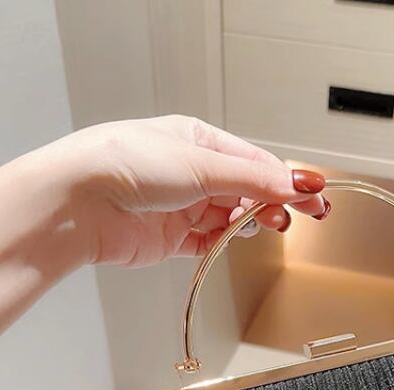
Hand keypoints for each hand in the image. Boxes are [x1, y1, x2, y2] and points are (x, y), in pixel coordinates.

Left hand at [50, 116, 328, 266]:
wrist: (79, 203)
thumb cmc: (123, 164)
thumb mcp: (200, 164)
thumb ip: (252, 180)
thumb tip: (295, 182)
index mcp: (198, 141)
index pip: (254, 162)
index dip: (286, 179)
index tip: (314, 195)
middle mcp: (191, 172)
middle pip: (248, 190)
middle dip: (275, 202)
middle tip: (303, 215)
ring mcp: (182, 206)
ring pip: (232, 218)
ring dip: (251, 223)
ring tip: (266, 225)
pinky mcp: (172, 238)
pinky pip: (210, 243)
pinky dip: (225, 244)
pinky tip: (235, 240)